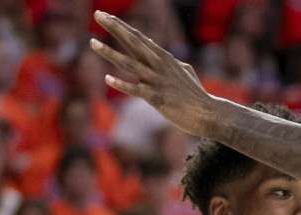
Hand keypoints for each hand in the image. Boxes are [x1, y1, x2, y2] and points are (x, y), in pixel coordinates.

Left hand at [90, 11, 215, 136]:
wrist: (208, 114)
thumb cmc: (196, 95)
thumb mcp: (185, 72)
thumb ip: (172, 63)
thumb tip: (168, 58)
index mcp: (163, 58)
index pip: (138, 37)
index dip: (121, 26)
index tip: (105, 16)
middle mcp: (158, 65)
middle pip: (133, 42)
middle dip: (114, 28)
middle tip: (97, 14)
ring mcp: (157, 81)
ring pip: (129, 64)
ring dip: (110, 53)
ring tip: (92, 42)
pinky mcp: (157, 98)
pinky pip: (136, 89)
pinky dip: (122, 84)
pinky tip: (107, 79)